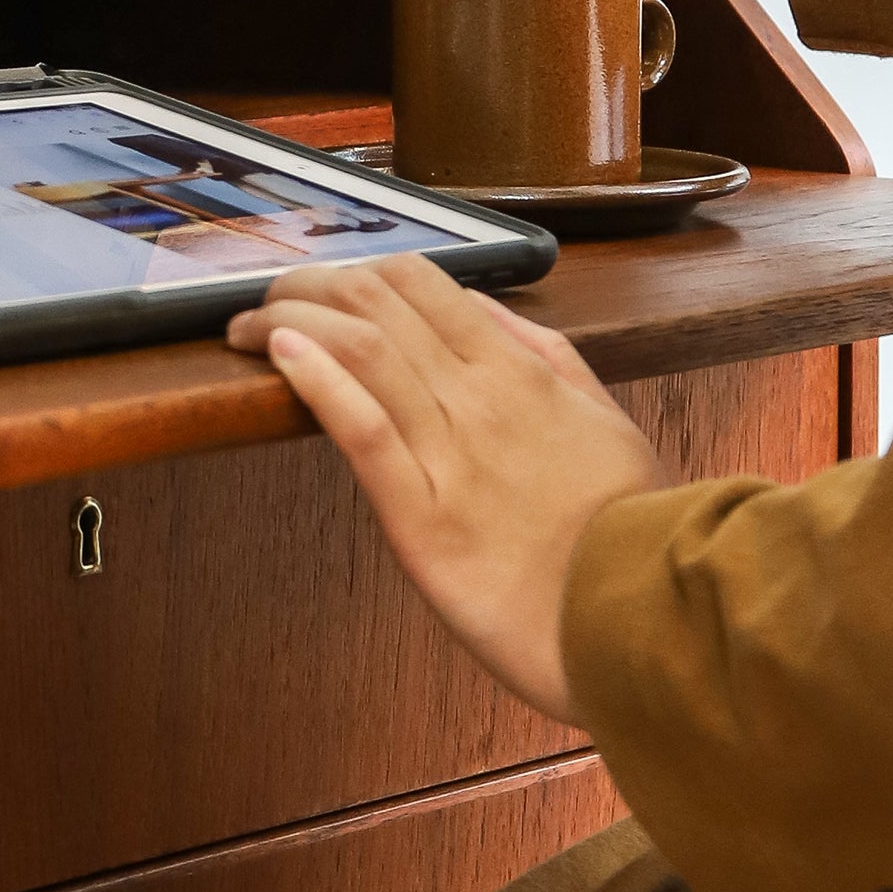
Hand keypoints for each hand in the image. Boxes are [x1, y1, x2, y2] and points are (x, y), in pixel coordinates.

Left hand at [228, 255, 668, 716]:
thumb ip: (546, 357)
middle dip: (306, 286)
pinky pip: (364, 431)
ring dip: (289, 320)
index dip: (358, 270)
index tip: (321, 284)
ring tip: (247, 324)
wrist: (645, 621)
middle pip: (375, 303)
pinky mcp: (423, 521)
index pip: (424, 281)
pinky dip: (317, 380)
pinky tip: (281, 353)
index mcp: (522, 371)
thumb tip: (486, 310)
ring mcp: (451, 456)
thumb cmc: (629, 530)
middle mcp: (481, 397)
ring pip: (360, 351)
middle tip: (266, 298)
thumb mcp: (604, 420)